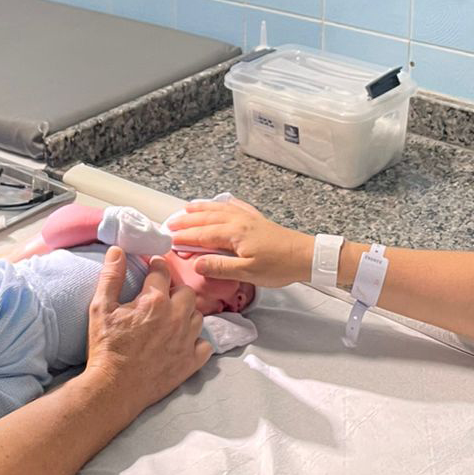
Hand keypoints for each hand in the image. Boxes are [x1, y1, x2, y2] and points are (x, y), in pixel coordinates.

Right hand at [84, 248, 212, 418]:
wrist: (113, 388)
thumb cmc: (106, 347)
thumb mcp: (101, 308)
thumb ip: (111, 276)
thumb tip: (118, 250)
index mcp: (154, 301)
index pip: (162, 271)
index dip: (157, 266)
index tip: (154, 268)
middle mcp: (176, 317)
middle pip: (186, 292)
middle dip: (175, 290)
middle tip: (161, 298)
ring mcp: (186, 340)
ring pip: (198, 316)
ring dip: (186, 314)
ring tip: (171, 320)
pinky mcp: (191, 362)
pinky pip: (205, 345)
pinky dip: (197, 341)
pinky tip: (183, 342)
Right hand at [166, 200, 313, 286]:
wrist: (305, 255)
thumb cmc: (278, 265)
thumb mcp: (247, 272)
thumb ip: (220, 267)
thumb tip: (196, 263)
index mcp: (233, 233)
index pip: (201, 234)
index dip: (184, 238)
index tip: (168, 241)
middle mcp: (238, 221)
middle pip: (206, 218)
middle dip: (186, 221)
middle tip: (169, 225)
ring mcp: (248, 218)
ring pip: (218, 209)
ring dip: (201, 209)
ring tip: (186, 209)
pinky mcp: (257, 220)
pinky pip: (235, 206)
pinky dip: (223, 204)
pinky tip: (221, 202)